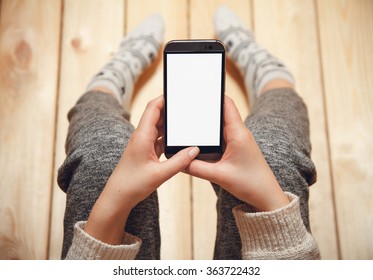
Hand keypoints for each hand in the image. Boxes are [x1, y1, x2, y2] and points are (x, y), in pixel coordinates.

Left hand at [84, 96, 199, 243]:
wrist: (118, 197)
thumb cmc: (133, 185)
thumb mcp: (160, 174)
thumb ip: (179, 161)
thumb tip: (195, 150)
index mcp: (142, 136)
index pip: (153, 108)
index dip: (165, 98)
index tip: (178, 93)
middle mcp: (141, 137)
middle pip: (157, 115)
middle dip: (171, 109)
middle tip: (187, 107)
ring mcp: (142, 144)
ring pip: (158, 127)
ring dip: (170, 124)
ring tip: (186, 121)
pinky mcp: (145, 152)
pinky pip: (158, 139)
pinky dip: (168, 137)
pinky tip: (178, 140)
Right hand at [185, 96, 288, 211]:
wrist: (266, 196)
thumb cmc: (250, 184)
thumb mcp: (219, 176)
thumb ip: (196, 168)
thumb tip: (178, 161)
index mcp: (238, 133)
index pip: (226, 104)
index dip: (213, 94)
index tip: (198, 89)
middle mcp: (239, 133)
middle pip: (221, 112)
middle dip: (206, 108)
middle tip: (187, 105)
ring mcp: (238, 140)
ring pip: (220, 125)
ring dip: (208, 123)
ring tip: (190, 121)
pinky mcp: (237, 148)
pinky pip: (222, 136)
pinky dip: (211, 135)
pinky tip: (200, 140)